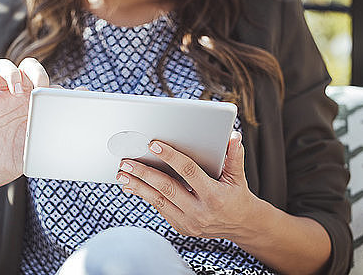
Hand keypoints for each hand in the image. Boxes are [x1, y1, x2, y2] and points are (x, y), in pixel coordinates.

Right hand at [0, 57, 50, 189]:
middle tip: (39, 86)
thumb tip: (84, 94)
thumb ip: (61, 116)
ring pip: (3, 67)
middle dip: (34, 70)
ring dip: (11, 72)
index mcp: (35, 99)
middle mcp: (18, 94)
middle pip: (26, 66)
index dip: (52, 82)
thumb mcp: (46, 137)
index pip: (44, 79)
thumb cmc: (24, 152)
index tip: (58, 94)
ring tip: (16, 90)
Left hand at [115, 131, 259, 239]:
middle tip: (127, 161)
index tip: (153, 145)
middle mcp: (200, 212)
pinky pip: (159, 208)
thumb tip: (233, 136)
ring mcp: (189, 222)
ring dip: (138, 186)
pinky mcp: (181, 227)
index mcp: (214, 196)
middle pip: (167, 188)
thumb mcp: (238, 177)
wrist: (241, 226)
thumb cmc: (237, 195)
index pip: (188, 172)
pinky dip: (144, 196)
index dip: (171, 157)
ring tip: (122, 174)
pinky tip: (131, 186)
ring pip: (158, 201)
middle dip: (145, 173)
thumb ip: (234, 156)